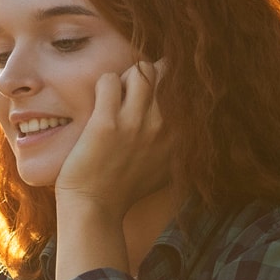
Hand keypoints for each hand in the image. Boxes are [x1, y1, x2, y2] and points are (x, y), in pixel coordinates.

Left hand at [53, 60, 171, 209]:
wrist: (95, 208)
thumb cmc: (126, 190)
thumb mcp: (166, 170)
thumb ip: (177, 146)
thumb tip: (184, 127)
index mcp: (179, 137)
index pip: (184, 89)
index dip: (168, 80)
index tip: (155, 87)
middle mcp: (162, 126)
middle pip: (164, 72)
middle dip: (148, 73)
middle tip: (132, 87)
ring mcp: (135, 123)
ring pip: (139, 71)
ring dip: (126, 76)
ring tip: (116, 94)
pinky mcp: (106, 123)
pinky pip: (109, 80)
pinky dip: (104, 84)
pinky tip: (99, 101)